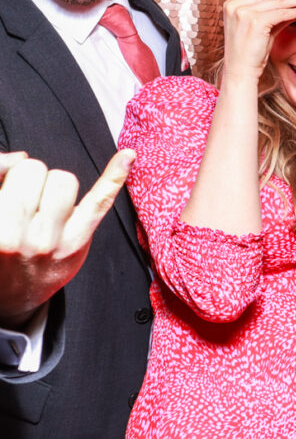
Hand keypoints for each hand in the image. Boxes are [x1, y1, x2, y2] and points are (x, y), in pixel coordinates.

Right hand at [0, 150, 134, 327]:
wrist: (14, 293)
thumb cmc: (1, 248)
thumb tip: (20, 156)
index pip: (19, 171)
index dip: (18, 175)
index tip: (15, 189)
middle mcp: (19, 236)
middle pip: (40, 172)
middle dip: (36, 178)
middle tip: (30, 202)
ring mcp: (52, 240)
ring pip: (65, 180)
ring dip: (58, 185)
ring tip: (48, 206)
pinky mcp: (77, 242)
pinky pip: (99, 201)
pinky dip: (114, 176)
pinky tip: (127, 156)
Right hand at [222, 0, 295, 80]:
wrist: (240, 71)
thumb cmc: (249, 52)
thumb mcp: (259, 27)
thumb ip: (273, 14)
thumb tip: (294, 4)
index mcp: (231, 3)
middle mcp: (235, 4)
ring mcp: (243, 12)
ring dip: (294, 0)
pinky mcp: (255, 21)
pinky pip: (281, 12)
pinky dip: (295, 11)